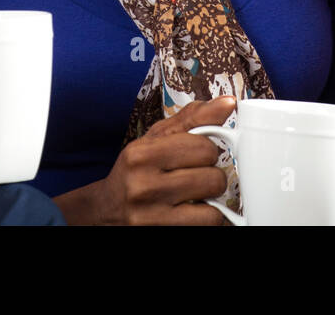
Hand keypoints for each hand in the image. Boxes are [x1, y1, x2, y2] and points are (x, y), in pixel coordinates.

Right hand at [90, 96, 236, 224]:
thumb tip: (227, 103)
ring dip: (212, 197)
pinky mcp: (161, 232)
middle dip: (211, 174)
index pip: (203, 146)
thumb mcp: (156, 139)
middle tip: (196, 176)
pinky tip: (193, 210)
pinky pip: (208, 222)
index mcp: (141, 154)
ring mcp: (151, 214)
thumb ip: (192, 119)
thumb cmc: (137, 171)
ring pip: (213, 200)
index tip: (198, 155)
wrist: (106, 210)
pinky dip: (208, 216)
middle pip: (212, 175)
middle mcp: (143, 184)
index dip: (208, 150)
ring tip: (196, 193)